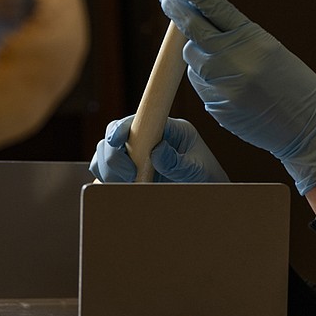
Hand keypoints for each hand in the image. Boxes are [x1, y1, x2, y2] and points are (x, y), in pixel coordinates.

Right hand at [89, 114, 228, 182]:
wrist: (210, 194)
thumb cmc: (207, 178)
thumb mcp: (197, 170)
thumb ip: (178, 162)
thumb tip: (157, 151)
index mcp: (168, 129)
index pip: (137, 121)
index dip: (120, 128)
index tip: (116, 141)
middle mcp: (148, 139)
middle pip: (113, 138)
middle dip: (113, 156)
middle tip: (128, 176)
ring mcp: (136, 156)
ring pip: (105, 155)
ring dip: (107, 169)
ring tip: (125, 184)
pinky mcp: (130, 173)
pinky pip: (106, 172)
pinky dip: (106, 180)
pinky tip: (116, 189)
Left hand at [159, 0, 315, 194]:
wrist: (308, 127)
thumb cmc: (293, 83)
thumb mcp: (268, 48)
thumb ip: (234, 36)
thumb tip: (196, 25)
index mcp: (251, 38)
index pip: (210, 4)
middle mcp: (232, 59)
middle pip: (190, 29)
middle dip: (175, 9)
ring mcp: (221, 85)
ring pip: (192, 59)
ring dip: (196, 52)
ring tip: (223, 59)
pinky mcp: (215, 106)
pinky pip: (200, 84)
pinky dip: (207, 79)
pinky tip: (230, 85)